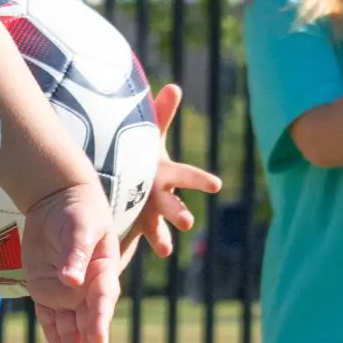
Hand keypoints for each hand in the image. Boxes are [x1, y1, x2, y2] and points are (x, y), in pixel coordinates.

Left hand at [17, 177, 118, 342]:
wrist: (58, 201)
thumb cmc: (77, 210)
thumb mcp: (79, 226)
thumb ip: (76, 253)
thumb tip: (70, 280)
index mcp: (103, 271)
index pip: (102, 300)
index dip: (100, 320)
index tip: (98, 339)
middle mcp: (87, 287)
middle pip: (91, 323)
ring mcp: (68, 293)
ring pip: (73, 329)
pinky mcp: (47, 292)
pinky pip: (52, 321)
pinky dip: (57, 339)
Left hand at [130, 82, 220, 259]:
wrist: (126, 177)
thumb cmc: (140, 153)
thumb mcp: (148, 134)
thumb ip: (162, 113)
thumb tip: (174, 87)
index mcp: (164, 172)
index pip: (186, 176)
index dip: (200, 181)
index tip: (216, 186)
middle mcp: (160, 195)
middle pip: (172, 204)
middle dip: (178, 212)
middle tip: (186, 222)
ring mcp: (148, 212)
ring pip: (156, 226)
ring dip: (161, 236)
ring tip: (164, 249)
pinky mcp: (134, 225)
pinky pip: (137, 236)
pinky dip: (140, 244)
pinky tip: (139, 255)